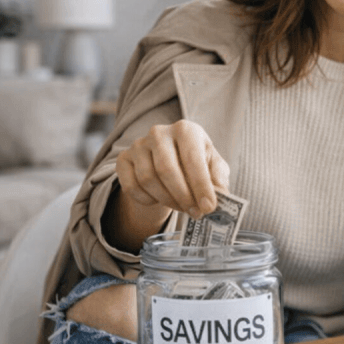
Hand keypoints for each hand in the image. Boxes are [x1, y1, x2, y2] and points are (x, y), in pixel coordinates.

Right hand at [115, 120, 229, 219]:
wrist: (169, 162)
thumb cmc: (196, 164)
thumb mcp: (213, 167)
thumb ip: (218, 178)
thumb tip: (219, 194)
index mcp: (186, 129)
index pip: (192, 158)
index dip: (201, 185)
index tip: (208, 207)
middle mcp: (159, 132)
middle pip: (166, 169)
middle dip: (183, 196)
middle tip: (195, 213)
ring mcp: (139, 145)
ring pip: (148, 179)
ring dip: (167, 200)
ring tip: (182, 207)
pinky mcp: (123, 159)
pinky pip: (131, 186)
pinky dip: (146, 200)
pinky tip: (159, 200)